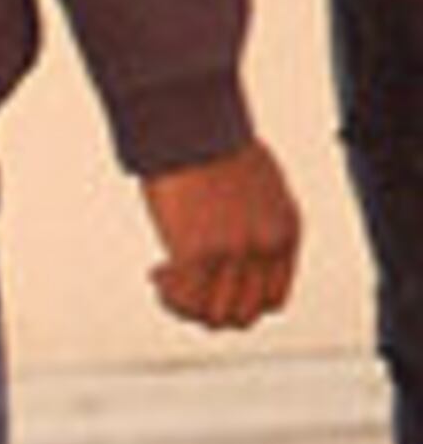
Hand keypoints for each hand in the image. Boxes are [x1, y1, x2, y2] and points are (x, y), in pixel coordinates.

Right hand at [141, 141, 301, 332]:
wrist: (191, 126)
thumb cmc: (215, 147)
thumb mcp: (259, 189)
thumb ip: (256, 225)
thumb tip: (232, 253)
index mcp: (286, 232)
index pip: (272, 302)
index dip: (236, 301)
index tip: (211, 285)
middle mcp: (265, 247)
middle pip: (241, 317)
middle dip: (208, 310)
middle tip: (184, 287)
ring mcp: (233, 253)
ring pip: (211, 317)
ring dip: (184, 305)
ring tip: (166, 278)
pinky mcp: (198, 253)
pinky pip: (183, 300)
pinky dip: (167, 294)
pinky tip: (156, 270)